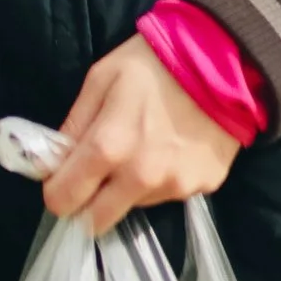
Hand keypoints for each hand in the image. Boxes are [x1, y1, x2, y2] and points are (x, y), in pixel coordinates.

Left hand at [45, 37, 244, 237]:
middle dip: (88, 204)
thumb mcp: (101, 78)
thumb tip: (53, 161)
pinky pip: (169, 193)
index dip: (57, 192)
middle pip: (97, 222)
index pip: (63, 200)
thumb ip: (74, 124)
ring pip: (135, 205)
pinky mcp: (204, 187)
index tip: (63, 178)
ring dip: (129, 186)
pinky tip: (173, 146)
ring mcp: (176, 186)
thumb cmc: (156, 61)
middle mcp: (141, 178)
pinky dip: (163, 178)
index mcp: (108, 148)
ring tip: (145, 145)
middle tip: (95, 177)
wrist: (226, 58)